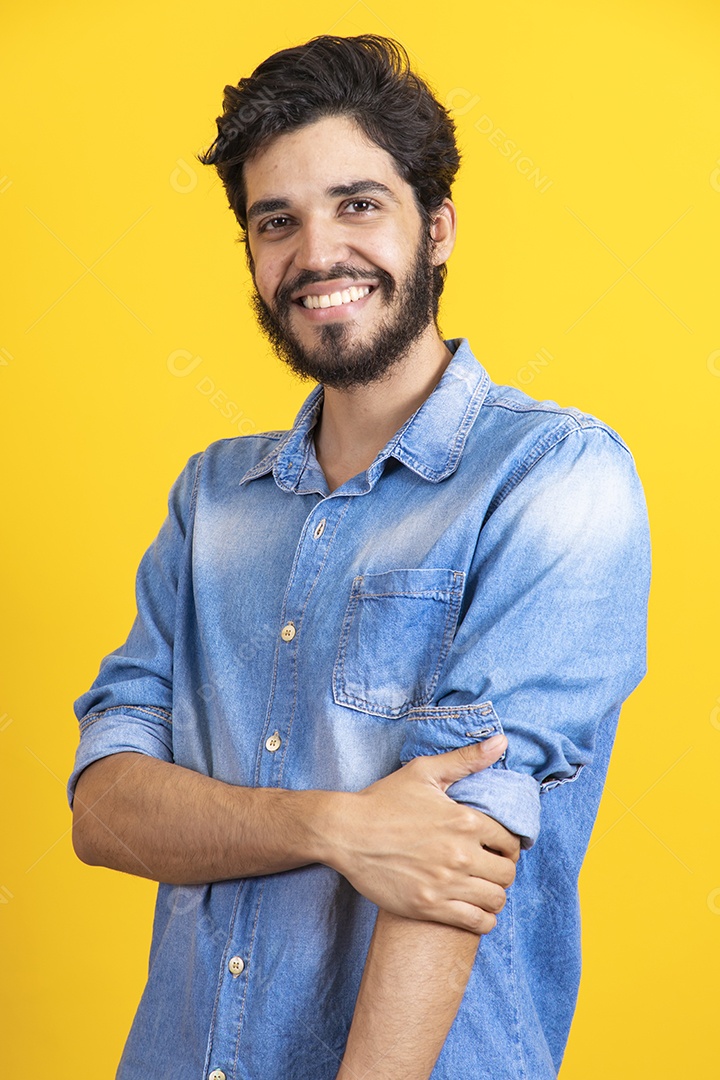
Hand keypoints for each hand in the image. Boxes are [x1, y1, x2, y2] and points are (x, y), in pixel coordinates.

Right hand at [329, 736, 519, 932]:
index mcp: (463, 820)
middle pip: (507, 872)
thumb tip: (501, 741)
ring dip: (494, 895)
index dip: (508, 845)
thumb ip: (466, 759)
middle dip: (503, 870)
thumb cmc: (383, 800)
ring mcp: (445, 883)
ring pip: (496, 900)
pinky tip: (473, 909)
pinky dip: (483, 919)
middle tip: (489, 868)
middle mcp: (459, 853)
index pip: (509, 841)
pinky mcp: (429, 906)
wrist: (345, 832)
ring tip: (481, 888)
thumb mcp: (424, 772)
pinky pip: (477, 923)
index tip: (497, 848)